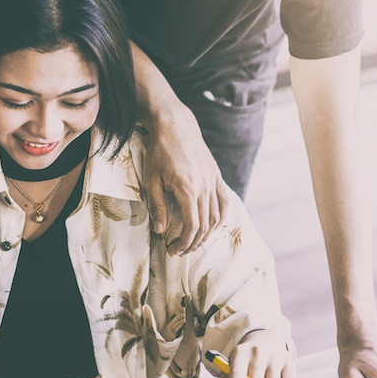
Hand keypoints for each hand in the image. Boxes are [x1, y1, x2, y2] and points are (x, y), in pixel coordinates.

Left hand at [142, 113, 227, 255]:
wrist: (176, 126)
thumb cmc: (159, 152)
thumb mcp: (151, 180)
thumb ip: (157, 206)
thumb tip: (160, 231)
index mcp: (188, 190)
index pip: (192, 226)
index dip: (184, 242)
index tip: (174, 250)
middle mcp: (205, 187)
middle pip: (205, 225)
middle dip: (194, 243)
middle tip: (181, 251)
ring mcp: (213, 182)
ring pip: (217, 217)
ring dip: (207, 234)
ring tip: (195, 243)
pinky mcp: (217, 177)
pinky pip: (224, 202)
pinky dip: (221, 218)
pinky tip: (213, 227)